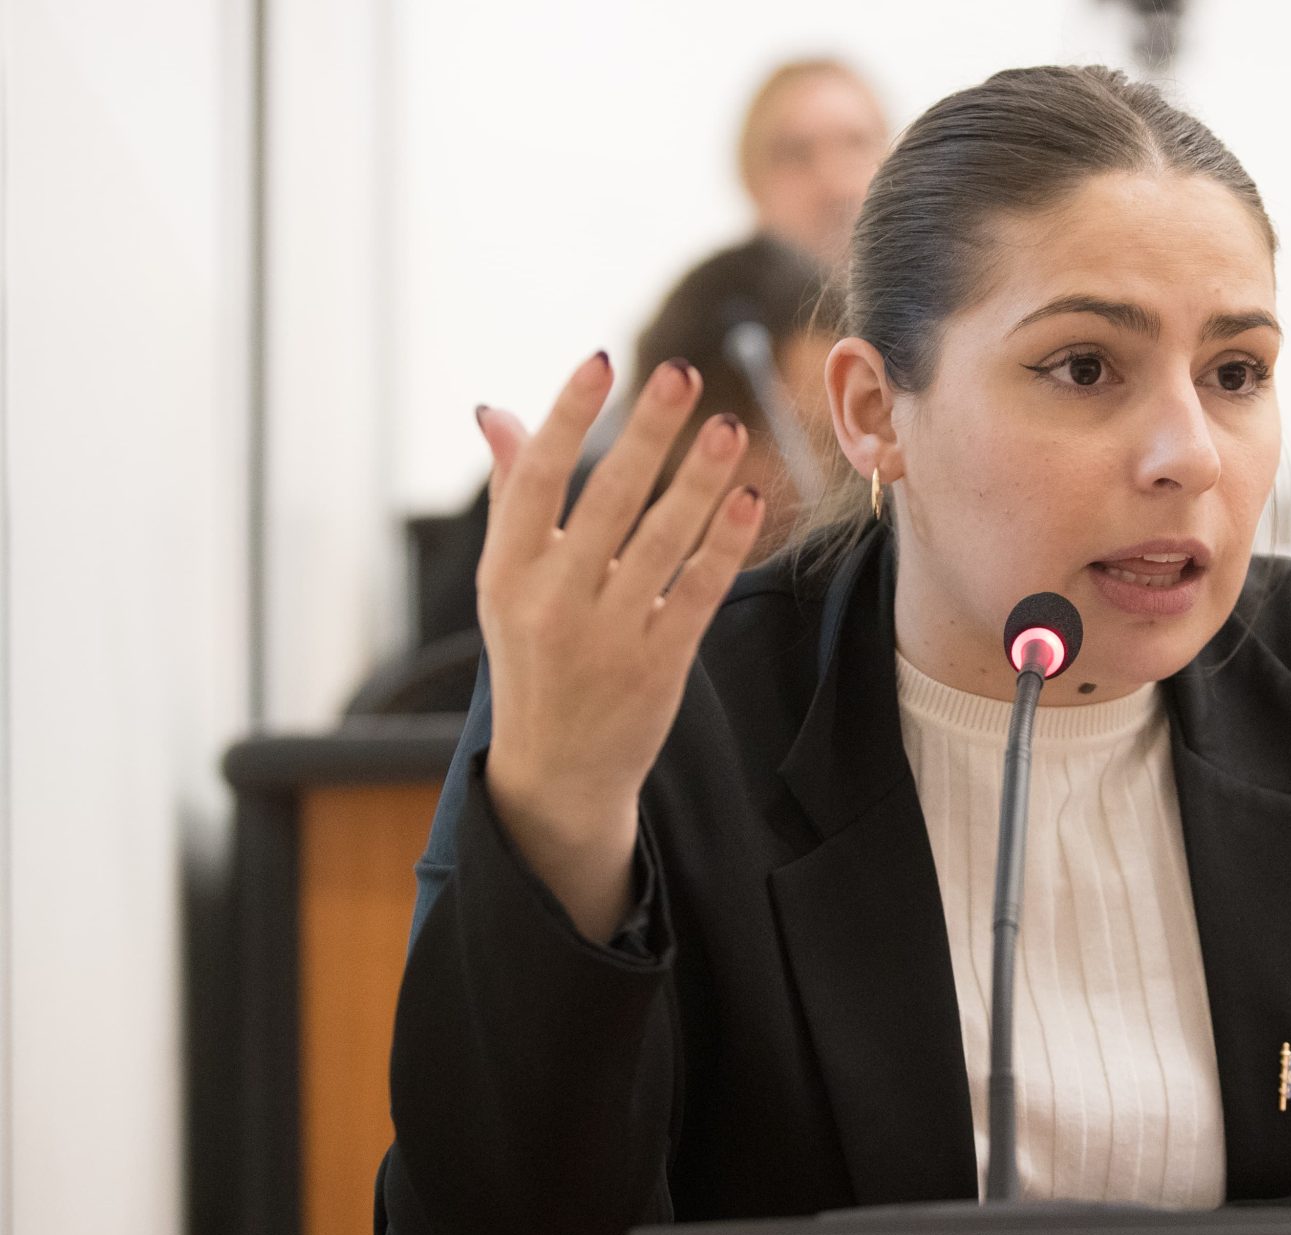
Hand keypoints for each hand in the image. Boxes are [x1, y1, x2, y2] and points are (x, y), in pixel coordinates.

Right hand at [473, 351, 763, 939]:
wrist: (558, 772)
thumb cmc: (535, 657)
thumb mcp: (507, 584)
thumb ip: (512, 496)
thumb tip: (496, 411)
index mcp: (507, 572)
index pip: (535, 481)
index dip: (567, 417)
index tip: (599, 361)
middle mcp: (552, 602)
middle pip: (603, 500)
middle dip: (644, 433)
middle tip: (679, 372)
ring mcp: (606, 637)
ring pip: (660, 542)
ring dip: (698, 479)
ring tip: (730, 427)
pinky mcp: (658, 667)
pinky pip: (698, 592)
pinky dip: (723, 544)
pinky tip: (748, 498)